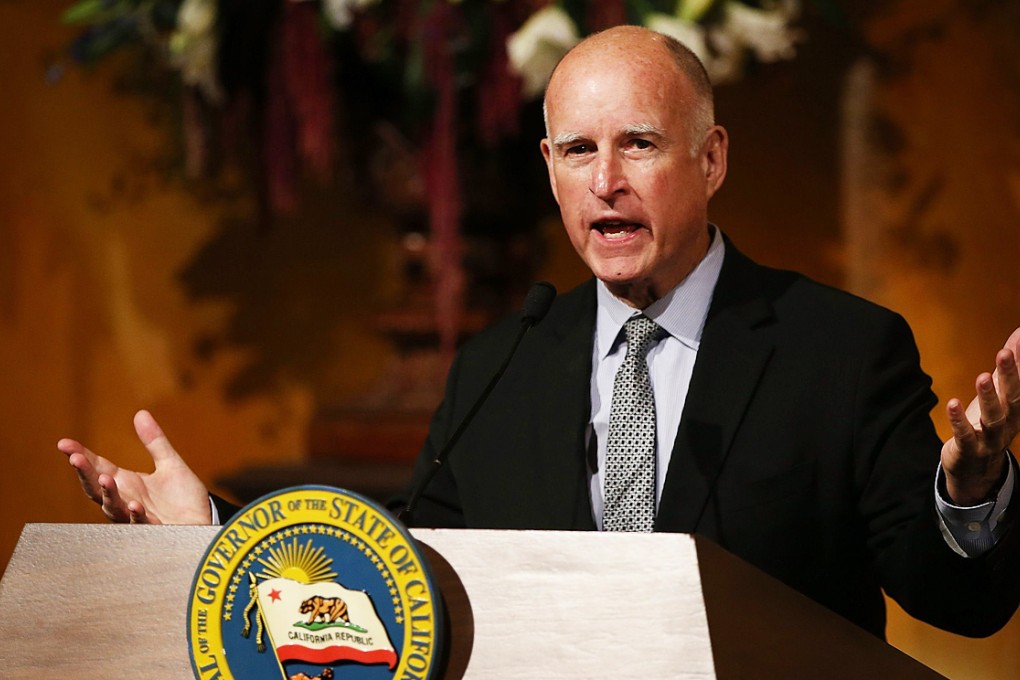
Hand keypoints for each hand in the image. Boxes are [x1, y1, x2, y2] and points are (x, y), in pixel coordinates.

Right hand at [58, 410, 211, 524]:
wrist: (204, 522)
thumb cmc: (183, 498)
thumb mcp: (171, 464)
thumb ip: (155, 442)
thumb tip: (140, 413)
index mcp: (126, 483)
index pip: (98, 467)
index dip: (81, 456)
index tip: (64, 443)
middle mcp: (126, 500)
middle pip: (97, 488)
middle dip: (85, 473)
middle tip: (75, 458)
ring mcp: (137, 517)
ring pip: (114, 507)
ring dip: (108, 494)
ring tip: (104, 478)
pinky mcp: (154, 530)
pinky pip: (141, 524)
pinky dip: (135, 515)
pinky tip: (135, 506)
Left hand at [942, 328, 1019, 504]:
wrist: (975, 470)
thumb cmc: (987, 424)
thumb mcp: (999, 396)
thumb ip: (1007, 369)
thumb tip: (1019, 334)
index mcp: (1016, 410)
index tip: (1016, 343)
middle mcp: (1008, 424)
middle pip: (1012, 399)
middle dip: (1010, 376)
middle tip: (1004, 353)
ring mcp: (990, 439)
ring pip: (992, 418)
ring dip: (988, 397)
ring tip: (982, 377)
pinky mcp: (968, 449)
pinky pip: (965, 435)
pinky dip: (959, 421)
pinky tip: (952, 404)